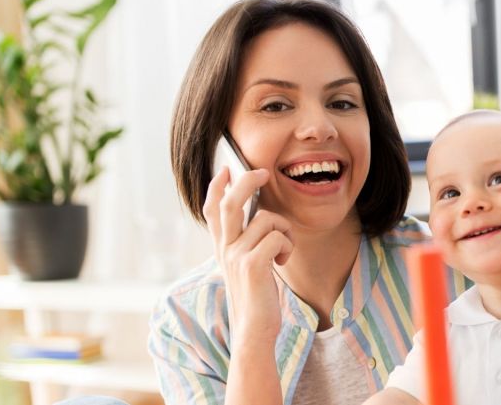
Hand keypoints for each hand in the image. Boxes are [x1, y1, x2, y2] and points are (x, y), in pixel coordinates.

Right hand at [204, 167, 293, 344]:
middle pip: (230, 203)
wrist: (254, 330)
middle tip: (264, 173)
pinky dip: (288, 246)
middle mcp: (224, 249)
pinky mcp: (253, 265)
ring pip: (267, 219)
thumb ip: (247, 244)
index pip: (212, 210)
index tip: (226, 169)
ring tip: (283, 250)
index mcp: (222, 248)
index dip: (216, 187)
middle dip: (247, 181)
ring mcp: (236, 256)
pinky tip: (283, 262)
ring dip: (285, 230)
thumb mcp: (246, 266)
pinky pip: (278, 236)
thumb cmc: (257, 298)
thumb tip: (260, 217)